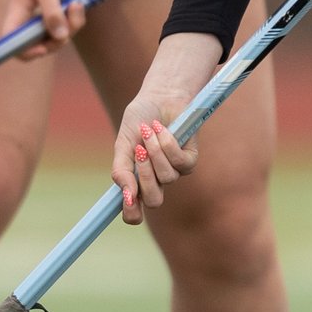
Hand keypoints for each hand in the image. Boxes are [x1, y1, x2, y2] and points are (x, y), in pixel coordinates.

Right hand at [0, 0, 81, 60]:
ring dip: (70, 26)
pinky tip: (76, 4)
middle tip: (72, 12)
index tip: (45, 45)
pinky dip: (70, 19)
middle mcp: (24, 22)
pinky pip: (59, 26)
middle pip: (40, 46)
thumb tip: (61, 37)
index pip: (15, 47)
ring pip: (53, 37)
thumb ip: (52, 11)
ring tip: (77, 4)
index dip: (29, 53)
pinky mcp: (45, 13)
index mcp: (17, 16)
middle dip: (61, 37)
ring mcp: (35, 19)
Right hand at [108, 34, 218, 221]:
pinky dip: (169, 144)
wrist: (159, 97)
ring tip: (150, 131)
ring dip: (156, 151)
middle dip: (146, 176)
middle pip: (154, 200)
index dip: (131, 214)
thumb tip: (126, 195)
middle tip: (139, 151)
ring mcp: (175, 172)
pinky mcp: (190, 160)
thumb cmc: (138, 121)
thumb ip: (121, 170)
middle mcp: (157, 181)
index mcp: (137, 181)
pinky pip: (181, 163)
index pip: (134, 213)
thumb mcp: (122, 144)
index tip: (128, 202)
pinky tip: (162, 129)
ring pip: (167, 177)